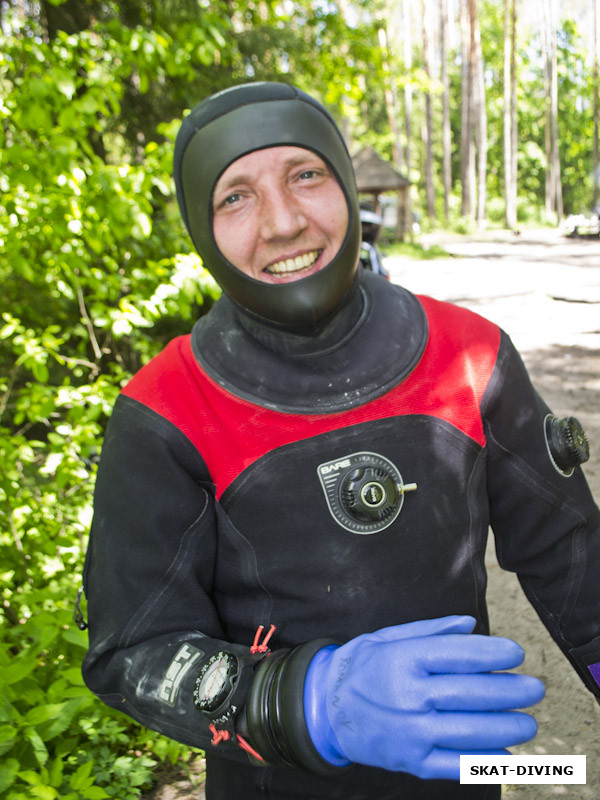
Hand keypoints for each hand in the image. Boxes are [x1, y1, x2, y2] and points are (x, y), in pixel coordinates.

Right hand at [303, 615, 544, 779]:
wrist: (325, 708)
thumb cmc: (362, 667)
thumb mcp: (389, 637)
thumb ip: (431, 631)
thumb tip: (470, 624)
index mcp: (405, 660)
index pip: (461, 655)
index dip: (494, 654)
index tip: (516, 653)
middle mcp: (410, 695)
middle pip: (473, 693)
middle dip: (511, 691)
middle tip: (535, 688)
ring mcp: (412, 732)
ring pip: (472, 731)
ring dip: (507, 726)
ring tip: (527, 722)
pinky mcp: (411, 761)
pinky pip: (456, 764)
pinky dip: (485, 761)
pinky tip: (504, 754)